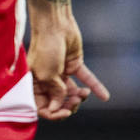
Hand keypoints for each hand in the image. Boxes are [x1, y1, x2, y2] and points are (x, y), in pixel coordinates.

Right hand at [27, 0, 109, 119]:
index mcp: (34, 86)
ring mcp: (61, 74)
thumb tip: (57, 108)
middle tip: (75, 101)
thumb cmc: (45, 50)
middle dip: (67, 105)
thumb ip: (54, 92)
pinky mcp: (74, 66)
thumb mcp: (47, 75)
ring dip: (79, 97)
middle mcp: (46, 82)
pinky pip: (85, 79)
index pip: (42, 107)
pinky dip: (96, 87)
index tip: (63, 113)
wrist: (55, 26)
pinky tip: (105, 97)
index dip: (53, 113)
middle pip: (58, 102)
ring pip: (72, 93)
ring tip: (83, 95)